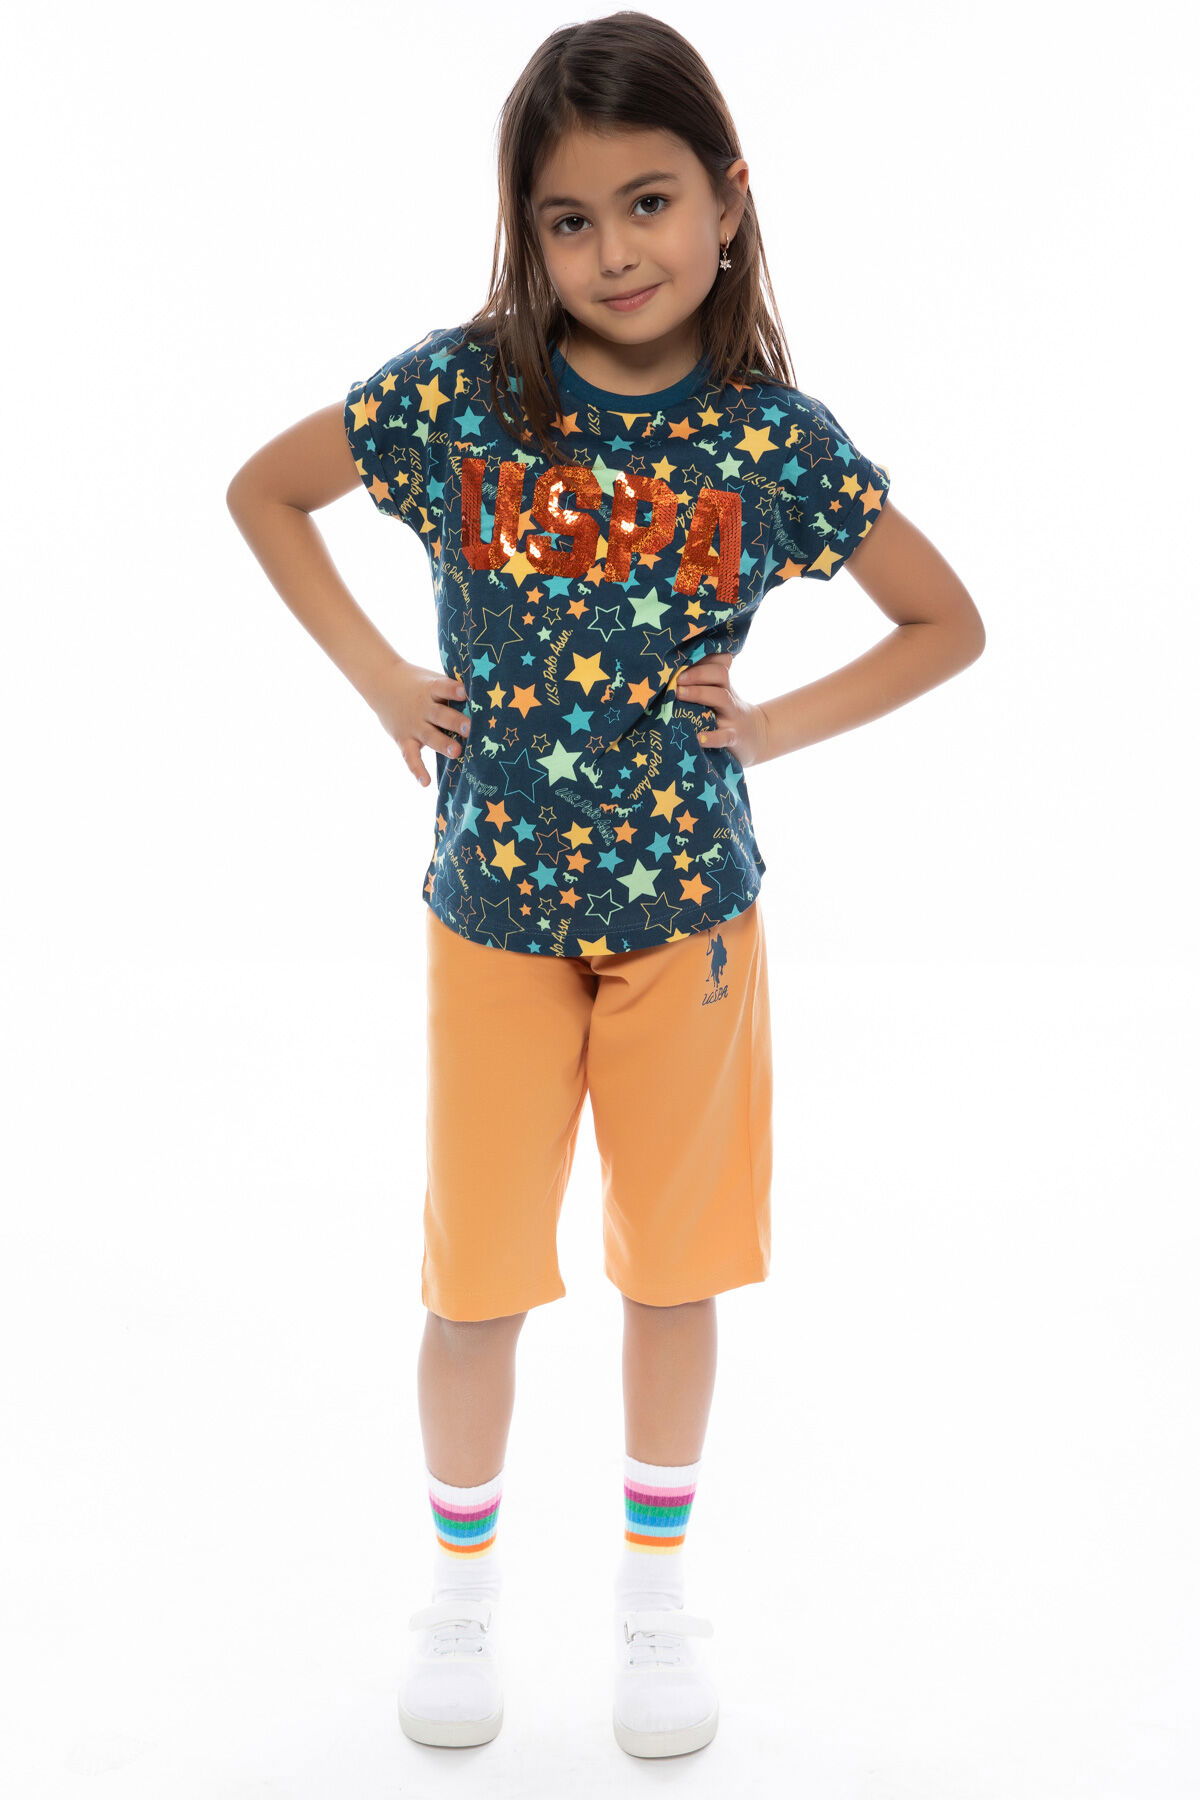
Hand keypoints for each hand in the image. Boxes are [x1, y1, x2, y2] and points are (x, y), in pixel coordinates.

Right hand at [370, 657, 470, 787]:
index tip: (466, 693)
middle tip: (469, 729)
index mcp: (431, 689)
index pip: (443, 688)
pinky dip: (417, 770)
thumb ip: (450, 691)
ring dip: (443, 744)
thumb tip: (484, 699)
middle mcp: (422, 708)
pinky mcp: (404, 739)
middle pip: (440, 715)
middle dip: (455, 722)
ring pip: (429, 736)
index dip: (453, 691)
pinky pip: (411, 757)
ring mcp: (413, 725)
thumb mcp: (432, 680)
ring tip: (457, 752)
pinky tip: (426, 783)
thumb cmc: (418, 684)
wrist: (382, 682)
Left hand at [675, 651, 769, 767]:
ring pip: (721, 698)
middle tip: (677, 678)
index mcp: (724, 685)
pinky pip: (724, 736)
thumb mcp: (722, 694)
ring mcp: (732, 717)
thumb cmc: (728, 713)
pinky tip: (698, 738)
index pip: (717, 662)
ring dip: (698, 693)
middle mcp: (729, 697)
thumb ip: (705, 681)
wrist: (758, 737)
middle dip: (697, 673)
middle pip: (720, 674)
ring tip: (678, 693)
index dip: (701, 657)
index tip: (679, 660)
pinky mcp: (733, 738)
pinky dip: (711, 738)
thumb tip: (676, 669)